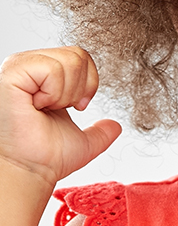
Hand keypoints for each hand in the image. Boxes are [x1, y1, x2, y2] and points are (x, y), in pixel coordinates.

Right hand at [0, 47, 121, 189]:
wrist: (31, 170)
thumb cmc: (45, 156)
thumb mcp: (82, 140)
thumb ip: (100, 131)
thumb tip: (116, 126)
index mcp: (42, 75)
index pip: (81, 56)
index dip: (89, 85)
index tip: (75, 108)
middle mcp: (28, 66)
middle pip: (79, 55)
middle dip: (79, 90)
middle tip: (58, 108)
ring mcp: (18, 67)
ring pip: (71, 60)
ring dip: (66, 94)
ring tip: (46, 108)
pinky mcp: (13, 73)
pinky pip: (53, 68)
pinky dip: (53, 92)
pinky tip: (37, 105)